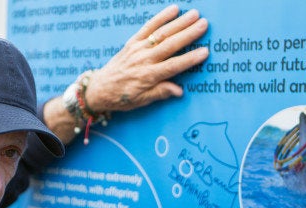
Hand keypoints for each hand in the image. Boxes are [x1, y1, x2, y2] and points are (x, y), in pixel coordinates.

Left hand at [86, 5, 208, 111]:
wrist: (100, 88)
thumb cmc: (122, 97)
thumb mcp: (141, 100)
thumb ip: (160, 93)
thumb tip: (179, 91)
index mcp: (148, 76)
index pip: (173, 66)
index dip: (189, 59)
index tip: (204, 52)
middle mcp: (143, 60)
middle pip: (170, 45)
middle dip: (188, 34)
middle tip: (204, 24)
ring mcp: (137, 49)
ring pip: (161, 34)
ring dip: (179, 23)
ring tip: (195, 14)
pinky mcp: (132, 42)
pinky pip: (147, 27)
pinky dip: (160, 17)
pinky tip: (174, 9)